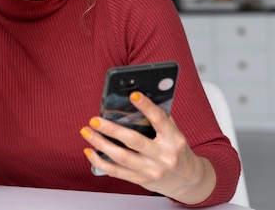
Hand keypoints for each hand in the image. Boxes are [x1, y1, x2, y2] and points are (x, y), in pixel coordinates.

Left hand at [80, 92, 215, 204]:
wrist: (187, 181)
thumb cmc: (176, 150)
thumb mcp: (174, 133)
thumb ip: (159, 118)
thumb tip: (136, 98)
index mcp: (174, 140)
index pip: (160, 120)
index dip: (147, 107)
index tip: (133, 95)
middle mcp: (164, 156)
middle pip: (134, 141)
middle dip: (111, 129)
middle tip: (94, 120)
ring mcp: (152, 171)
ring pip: (121, 157)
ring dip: (100, 143)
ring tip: (86, 132)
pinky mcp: (141, 180)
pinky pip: (116, 171)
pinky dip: (99, 161)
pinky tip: (89, 151)